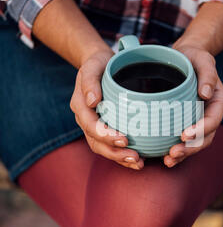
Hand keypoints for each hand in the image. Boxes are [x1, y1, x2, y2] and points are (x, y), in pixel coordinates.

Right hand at [70, 49, 144, 169]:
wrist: (102, 65)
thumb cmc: (99, 64)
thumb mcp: (93, 65)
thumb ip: (89, 81)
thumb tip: (92, 101)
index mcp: (80, 106)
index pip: (90, 125)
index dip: (106, 135)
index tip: (124, 139)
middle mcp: (85, 120)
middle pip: (96, 143)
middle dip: (115, 153)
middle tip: (135, 157)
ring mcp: (94, 126)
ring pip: (103, 148)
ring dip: (120, 158)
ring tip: (139, 163)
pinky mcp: (105, 129)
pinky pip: (111, 146)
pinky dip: (123, 155)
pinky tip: (139, 160)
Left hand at [163, 40, 222, 167]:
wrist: (182, 58)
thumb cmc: (193, 57)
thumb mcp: (202, 58)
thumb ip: (208, 73)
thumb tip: (206, 93)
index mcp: (218, 100)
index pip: (213, 119)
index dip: (200, 130)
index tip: (184, 135)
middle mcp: (211, 113)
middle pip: (205, 137)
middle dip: (190, 148)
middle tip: (173, 153)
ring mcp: (199, 120)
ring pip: (196, 143)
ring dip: (183, 154)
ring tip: (168, 160)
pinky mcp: (186, 123)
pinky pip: (185, 141)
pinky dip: (177, 151)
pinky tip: (164, 157)